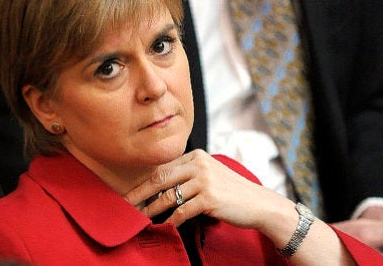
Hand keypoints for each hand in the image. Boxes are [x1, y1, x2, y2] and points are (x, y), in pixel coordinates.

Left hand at [123, 149, 292, 230]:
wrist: (259, 204)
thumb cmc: (232, 193)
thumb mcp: (210, 175)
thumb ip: (188, 175)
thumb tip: (159, 186)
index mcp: (196, 155)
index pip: (163, 168)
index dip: (144, 181)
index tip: (130, 193)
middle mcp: (199, 164)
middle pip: (160, 178)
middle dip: (139, 193)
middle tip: (123, 205)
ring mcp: (204, 180)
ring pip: (168, 196)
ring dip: (151, 210)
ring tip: (138, 219)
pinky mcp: (209, 198)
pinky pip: (182, 211)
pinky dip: (170, 220)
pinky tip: (163, 226)